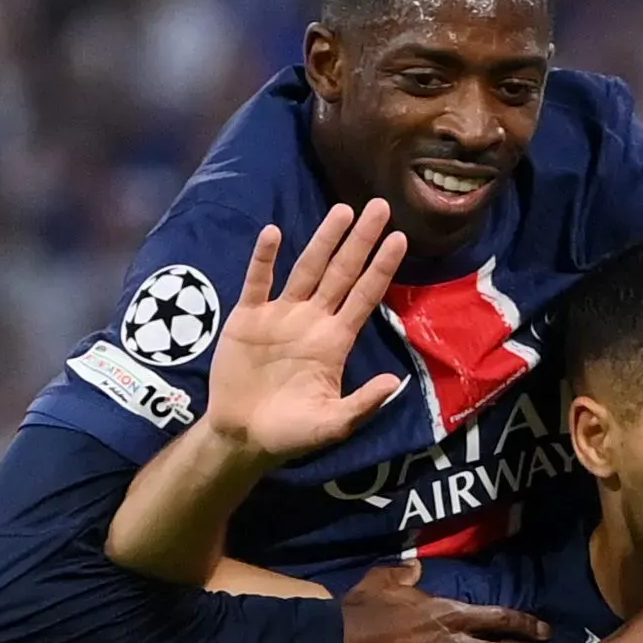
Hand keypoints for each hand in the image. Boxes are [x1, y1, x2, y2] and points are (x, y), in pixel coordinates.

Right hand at [202, 205, 412, 462]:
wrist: (243, 437)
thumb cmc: (291, 433)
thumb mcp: (332, 425)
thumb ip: (362, 405)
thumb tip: (393, 383)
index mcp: (335, 342)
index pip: (364, 296)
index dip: (380, 268)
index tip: (400, 238)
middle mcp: (312, 320)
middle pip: (341, 272)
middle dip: (360, 241)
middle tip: (380, 206)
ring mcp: (280, 315)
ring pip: (306, 269)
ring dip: (323, 240)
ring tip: (342, 210)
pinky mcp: (248, 317)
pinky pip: (258, 282)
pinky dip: (264, 259)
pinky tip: (272, 233)